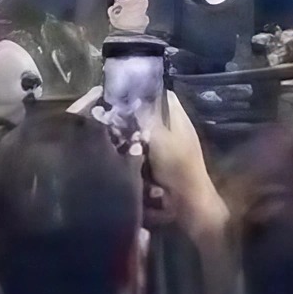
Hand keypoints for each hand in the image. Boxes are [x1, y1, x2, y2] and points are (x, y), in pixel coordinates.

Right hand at [68, 89, 225, 236]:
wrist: (186, 202)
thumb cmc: (177, 166)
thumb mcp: (160, 139)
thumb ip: (147, 118)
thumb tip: (130, 99)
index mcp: (178, 118)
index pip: (162, 95)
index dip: (143, 91)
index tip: (119, 93)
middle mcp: (173, 129)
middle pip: (150, 114)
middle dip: (131, 114)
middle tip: (107, 116)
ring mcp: (166, 146)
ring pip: (143, 132)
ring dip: (129, 133)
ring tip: (106, 131)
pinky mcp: (157, 163)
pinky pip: (140, 150)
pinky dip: (131, 150)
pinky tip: (113, 150)